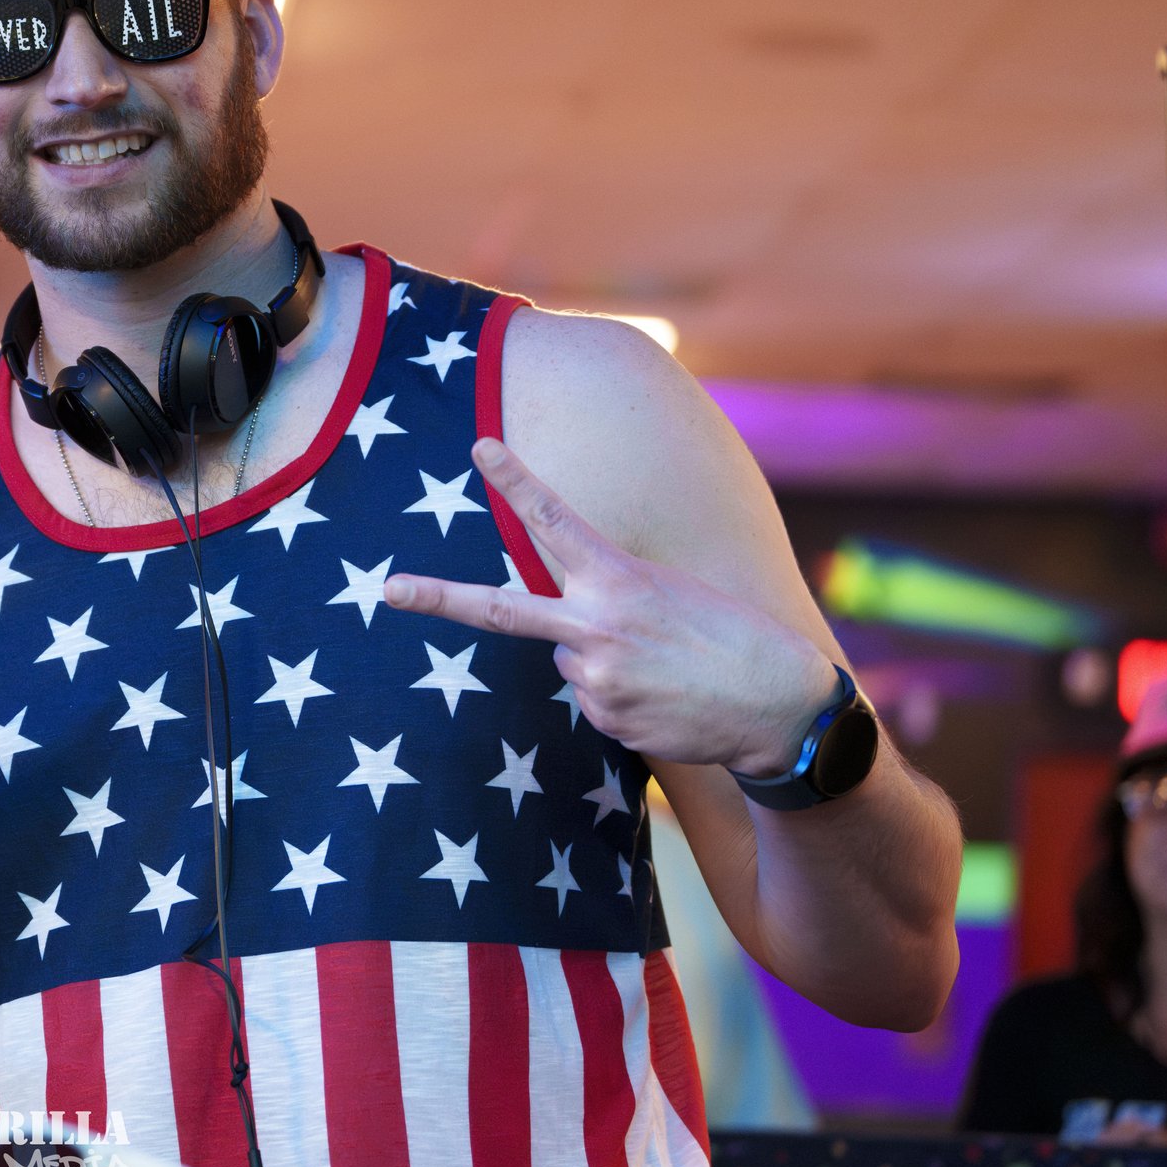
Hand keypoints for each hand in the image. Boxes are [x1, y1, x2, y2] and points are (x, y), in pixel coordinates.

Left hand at [382, 437, 836, 776]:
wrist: (779, 707)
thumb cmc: (731, 638)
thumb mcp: (671, 594)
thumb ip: (608, 600)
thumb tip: (565, 640)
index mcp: (620, 579)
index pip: (555, 522)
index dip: (517, 481)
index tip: (481, 448)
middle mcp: (596, 626)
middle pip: (498, 609)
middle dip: (437, 597)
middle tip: (387, 589)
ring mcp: (594, 677)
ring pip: (569, 658)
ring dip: (604, 659)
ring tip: (662, 667)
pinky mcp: (605, 718)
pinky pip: (593, 697)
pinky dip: (622, 695)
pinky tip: (665, 697)